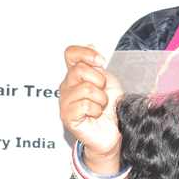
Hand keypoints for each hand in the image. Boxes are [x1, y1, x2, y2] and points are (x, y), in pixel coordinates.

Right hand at [59, 45, 124, 173]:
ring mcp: (65, 102)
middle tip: (102, 94)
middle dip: (99, 81)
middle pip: (79, 70)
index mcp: (75, 76)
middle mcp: (67, 86)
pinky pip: (85, 105)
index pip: (71, 54)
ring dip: (101, 99)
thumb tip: (91, 45)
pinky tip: (95, 116)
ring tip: (100, 107)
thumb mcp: (108, 82)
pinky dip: (96, 110)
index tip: (101, 61)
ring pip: (85, 89)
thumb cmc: (110, 110)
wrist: (113, 133)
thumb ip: (98, 66)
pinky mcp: (67, 116)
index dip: (86, 54)